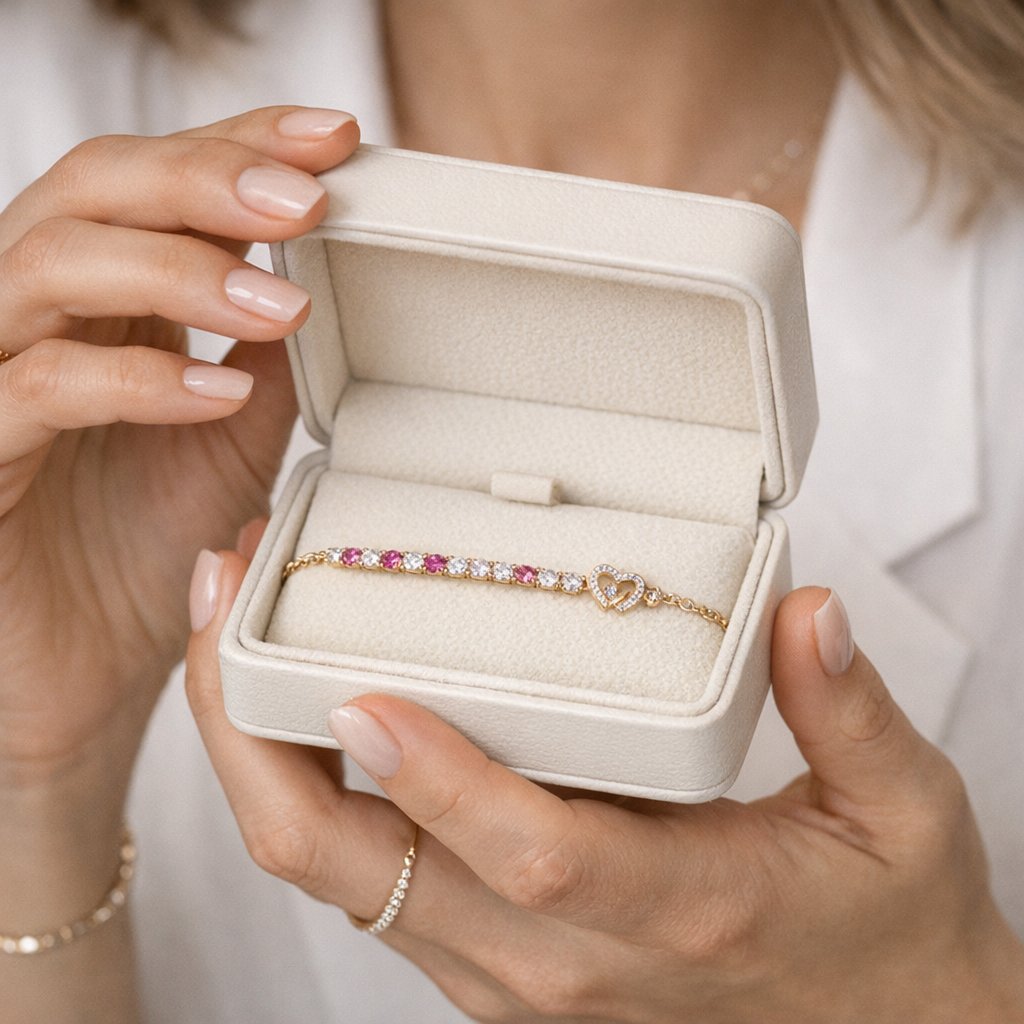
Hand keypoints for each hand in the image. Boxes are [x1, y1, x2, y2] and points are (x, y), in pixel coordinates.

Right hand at [0, 107, 358, 820]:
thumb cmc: (151, 544)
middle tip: (306, 197)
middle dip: (206, 177)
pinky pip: (38, 385)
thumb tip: (332, 279)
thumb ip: (266, 358)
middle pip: (97, 187)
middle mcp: (40, 312)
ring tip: (280, 305)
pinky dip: (134, 379)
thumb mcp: (234, 438)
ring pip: (52, 263)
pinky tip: (217, 394)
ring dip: (177, 270)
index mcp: (107, 296)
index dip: (241, 143)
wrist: (89, 665)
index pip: (163, 183)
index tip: (336, 138)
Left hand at [187, 539, 1023, 1023]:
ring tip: (231, 628)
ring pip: (341, 878)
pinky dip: (309, 796)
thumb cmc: (881, 923)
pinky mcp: (492, 962)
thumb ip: (850, 709)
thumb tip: (806, 610)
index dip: (436, 778)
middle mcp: (564, 957)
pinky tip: (294, 704)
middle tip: (221, 608)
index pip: (528, 851)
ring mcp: (512, 971)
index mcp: (672, 908)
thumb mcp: (902, 811)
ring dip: (264, 760)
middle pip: (367, 871)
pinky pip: (366, 882)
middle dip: (261, 747)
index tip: (358, 692)